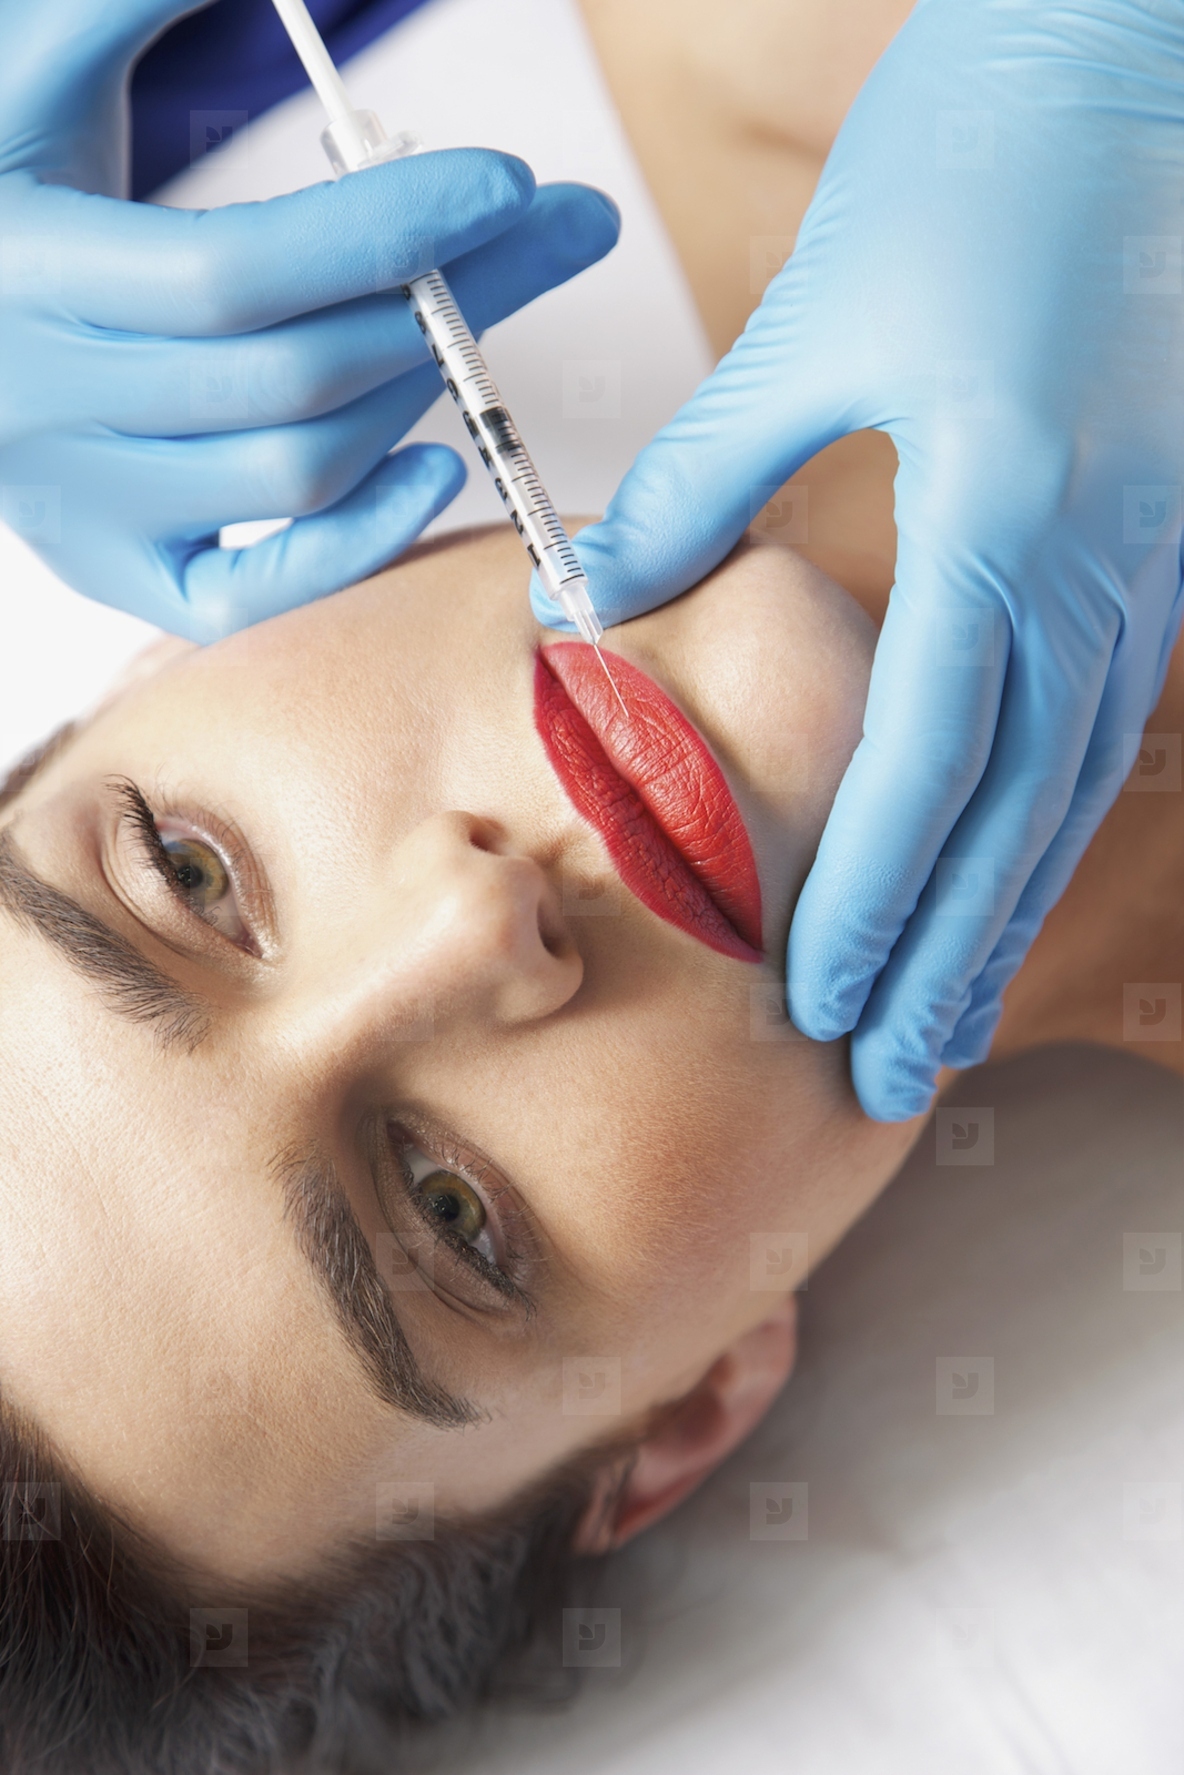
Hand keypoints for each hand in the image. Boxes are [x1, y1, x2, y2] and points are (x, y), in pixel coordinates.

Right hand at [0, 0, 618, 638]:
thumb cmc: (3, 173)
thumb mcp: (34, 65)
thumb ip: (127, 1)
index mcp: (21, 267)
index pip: (234, 272)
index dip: (384, 231)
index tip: (506, 182)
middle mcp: (44, 406)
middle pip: (294, 375)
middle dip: (447, 298)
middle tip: (553, 230)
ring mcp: (80, 504)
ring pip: (294, 471)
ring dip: (412, 388)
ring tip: (472, 306)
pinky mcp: (114, 564)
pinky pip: (249, 592)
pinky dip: (356, 543)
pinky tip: (436, 466)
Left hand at [532, 0, 1183, 1117]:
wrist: (1150, 56)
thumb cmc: (985, 157)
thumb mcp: (819, 317)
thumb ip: (708, 476)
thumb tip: (597, 593)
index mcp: (1009, 514)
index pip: (929, 763)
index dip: (868, 895)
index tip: (812, 996)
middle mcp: (1101, 563)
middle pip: (1017, 813)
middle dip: (946, 956)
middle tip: (892, 1075)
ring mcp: (1154, 558)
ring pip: (1076, 784)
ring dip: (1005, 912)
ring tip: (950, 1017)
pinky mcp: (1169, 538)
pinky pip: (1107, 714)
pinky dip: (1049, 816)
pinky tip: (1010, 872)